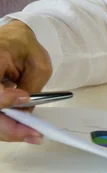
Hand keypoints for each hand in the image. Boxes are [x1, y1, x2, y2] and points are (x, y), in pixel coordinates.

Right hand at [0, 20, 52, 143]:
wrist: (11, 38)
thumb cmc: (24, 47)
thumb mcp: (37, 64)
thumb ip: (31, 87)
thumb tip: (25, 111)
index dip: (4, 99)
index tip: (24, 99)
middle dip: (8, 126)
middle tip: (33, 134)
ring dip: (6, 130)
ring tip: (31, 134)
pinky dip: (4, 125)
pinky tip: (21, 130)